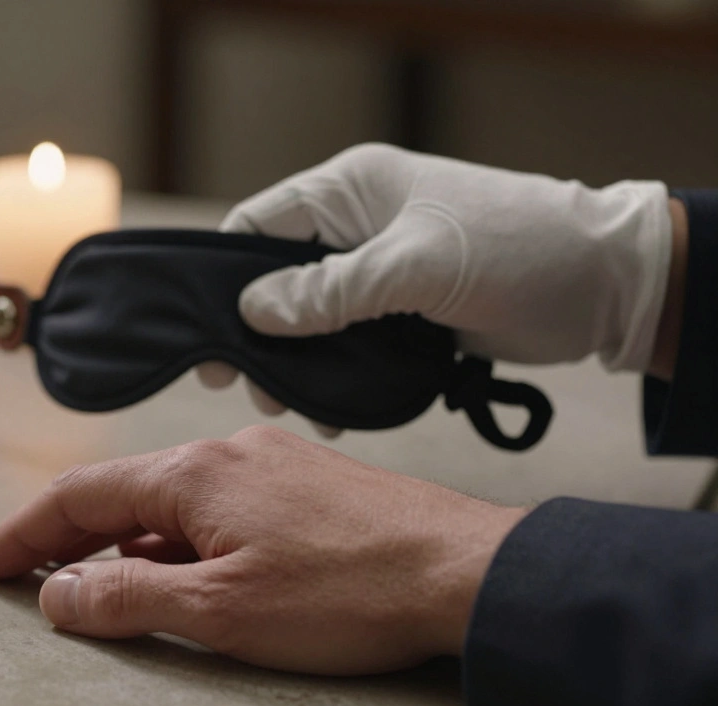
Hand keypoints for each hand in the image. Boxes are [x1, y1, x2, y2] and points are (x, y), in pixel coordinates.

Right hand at [0, 425, 526, 674]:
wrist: (465, 570)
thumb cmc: (351, 591)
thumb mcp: (221, 611)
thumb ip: (127, 600)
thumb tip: (58, 593)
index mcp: (195, 475)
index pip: (81, 495)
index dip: (26, 533)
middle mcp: (228, 454)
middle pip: (122, 492)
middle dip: (69, 537)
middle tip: (29, 575)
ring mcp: (271, 464)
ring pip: (172, 500)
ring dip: (126, 540)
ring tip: (98, 583)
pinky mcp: (306, 482)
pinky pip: (218, 504)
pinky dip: (180, 538)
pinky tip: (186, 570)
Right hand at [198, 143, 677, 419]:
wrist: (604, 286)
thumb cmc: (515, 249)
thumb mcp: (414, 266)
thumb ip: (330, 290)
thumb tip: (252, 311)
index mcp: (349, 190)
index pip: (259, 224)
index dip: (224, 275)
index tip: (206, 332)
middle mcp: (356, 226)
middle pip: (276, 278)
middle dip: (257, 332)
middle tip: (246, 384)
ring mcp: (380, 270)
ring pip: (310, 318)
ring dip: (296, 361)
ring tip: (290, 404)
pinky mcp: (403, 312)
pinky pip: (348, 344)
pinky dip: (335, 375)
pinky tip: (332, 410)